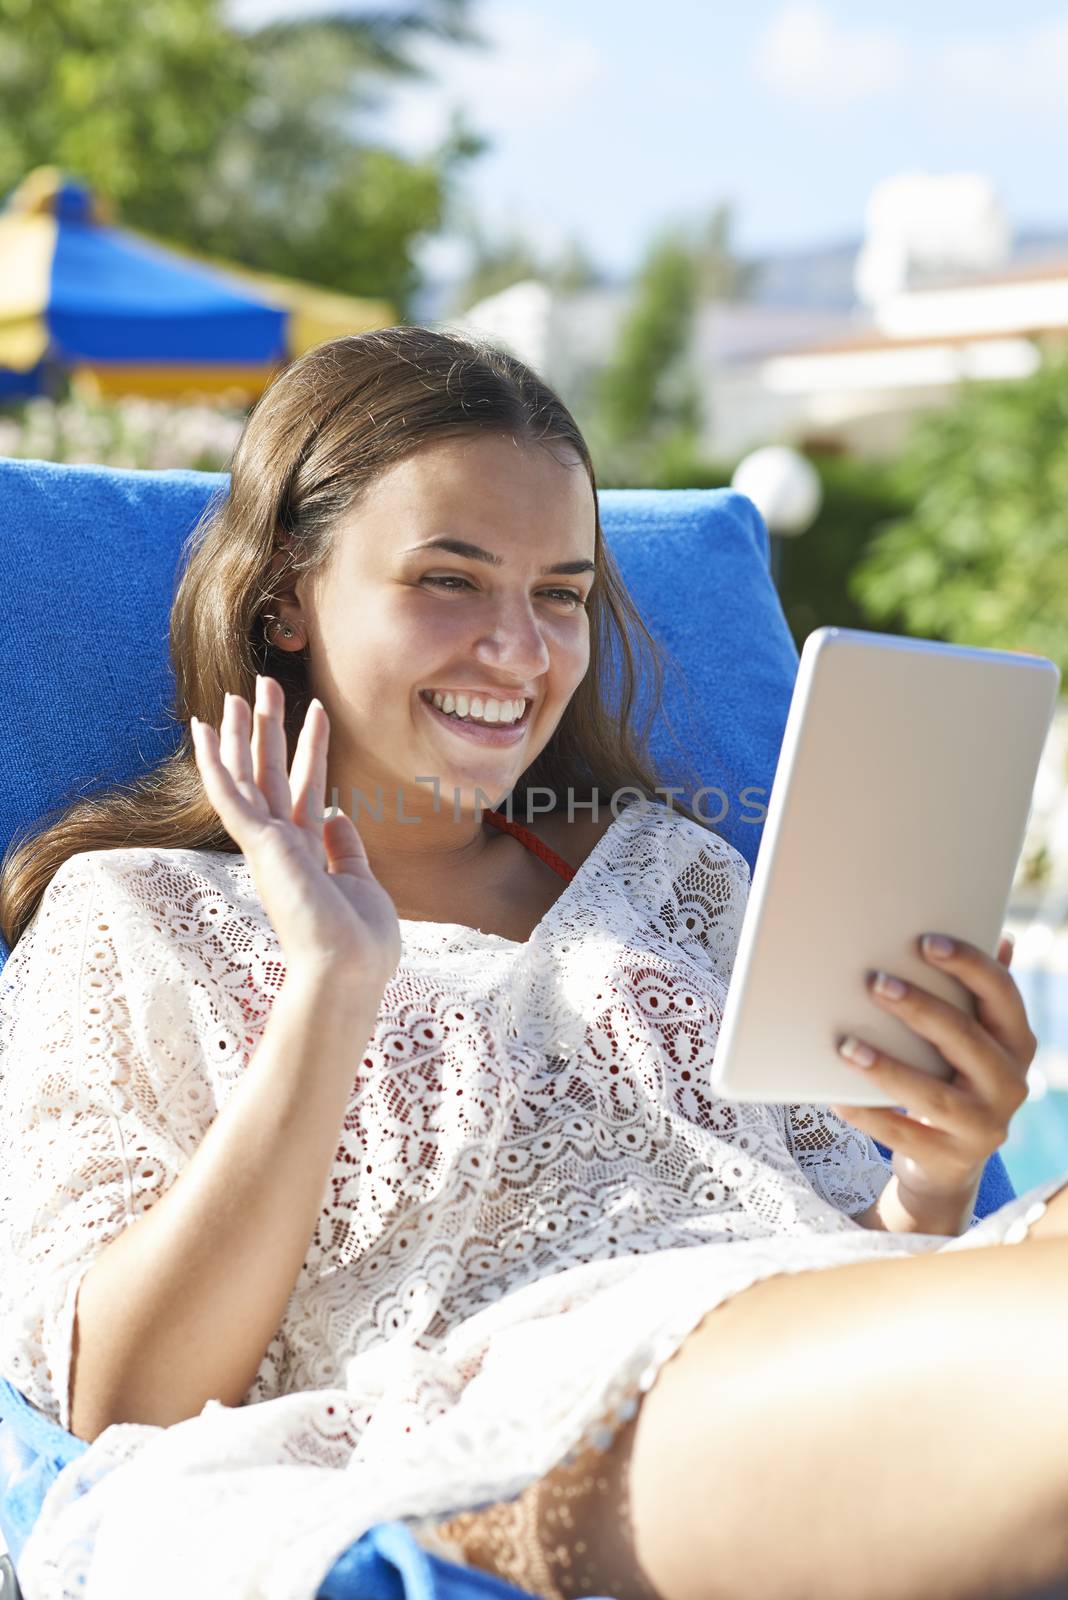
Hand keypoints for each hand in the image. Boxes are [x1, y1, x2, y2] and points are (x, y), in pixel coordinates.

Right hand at [190, 675, 400, 988]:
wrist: (348, 972)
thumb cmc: (359, 943)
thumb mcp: (362, 884)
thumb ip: (345, 849)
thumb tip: (338, 816)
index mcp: (308, 853)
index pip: (306, 788)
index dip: (310, 748)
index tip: (316, 712)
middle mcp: (282, 846)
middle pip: (271, 773)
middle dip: (269, 727)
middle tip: (265, 683)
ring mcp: (268, 846)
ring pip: (247, 776)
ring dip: (243, 733)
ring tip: (239, 692)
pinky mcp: (260, 848)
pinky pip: (231, 796)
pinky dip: (217, 763)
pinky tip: (205, 731)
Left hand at [829, 932, 1035, 1209]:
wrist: (948, 1160)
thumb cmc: (952, 1076)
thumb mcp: (974, 1037)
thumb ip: (979, 994)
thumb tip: (1003, 935)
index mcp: (1016, 1041)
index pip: (1001, 993)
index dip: (968, 964)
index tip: (926, 942)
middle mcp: (1010, 1083)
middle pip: (964, 1037)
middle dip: (918, 1007)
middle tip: (874, 983)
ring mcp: (984, 1126)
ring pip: (933, 1094)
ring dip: (887, 1068)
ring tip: (846, 1046)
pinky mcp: (951, 1159)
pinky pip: (903, 1135)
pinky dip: (868, 1115)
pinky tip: (836, 1097)